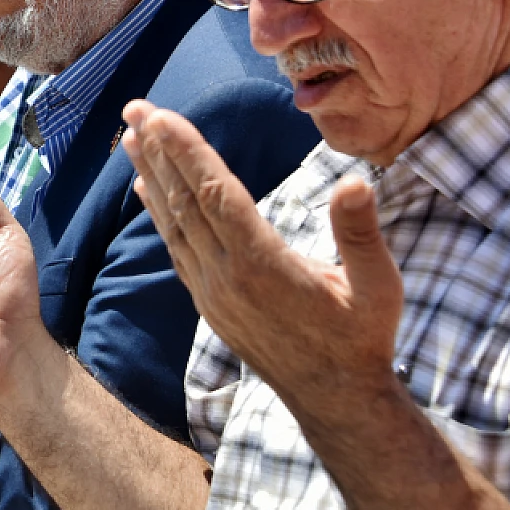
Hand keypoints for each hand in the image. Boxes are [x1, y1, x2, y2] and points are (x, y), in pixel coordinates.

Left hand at [119, 100, 402, 409]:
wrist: (335, 401)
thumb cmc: (362, 339)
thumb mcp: (379, 287)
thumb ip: (362, 234)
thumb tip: (356, 181)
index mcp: (263, 264)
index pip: (216, 193)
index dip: (187, 151)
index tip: (162, 116)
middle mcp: (227, 275)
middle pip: (185, 200)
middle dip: (157, 150)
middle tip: (134, 107)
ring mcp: (211, 291)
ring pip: (174, 222)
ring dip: (151, 176)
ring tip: (130, 137)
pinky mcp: (207, 302)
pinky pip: (175, 248)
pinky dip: (158, 213)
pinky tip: (146, 189)